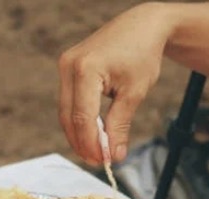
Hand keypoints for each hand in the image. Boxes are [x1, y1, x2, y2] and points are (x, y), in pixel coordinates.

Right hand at [58, 3, 173, 165]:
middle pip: (69, 116)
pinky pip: (69, 100)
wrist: (142, 26)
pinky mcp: (68, 68)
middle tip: (99, 162)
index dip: (92, 144)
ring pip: (66, 111)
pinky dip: (79, 119)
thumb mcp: (135, 92)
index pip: (83, 117)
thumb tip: (114, 155)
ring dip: (79, 134)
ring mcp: (65, 65)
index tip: (105, 161)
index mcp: (86, 69)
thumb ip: (121, 125)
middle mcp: (69, 66)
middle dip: (82, 143)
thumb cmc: (142, 54)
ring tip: (96, 152)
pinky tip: (92, 134)